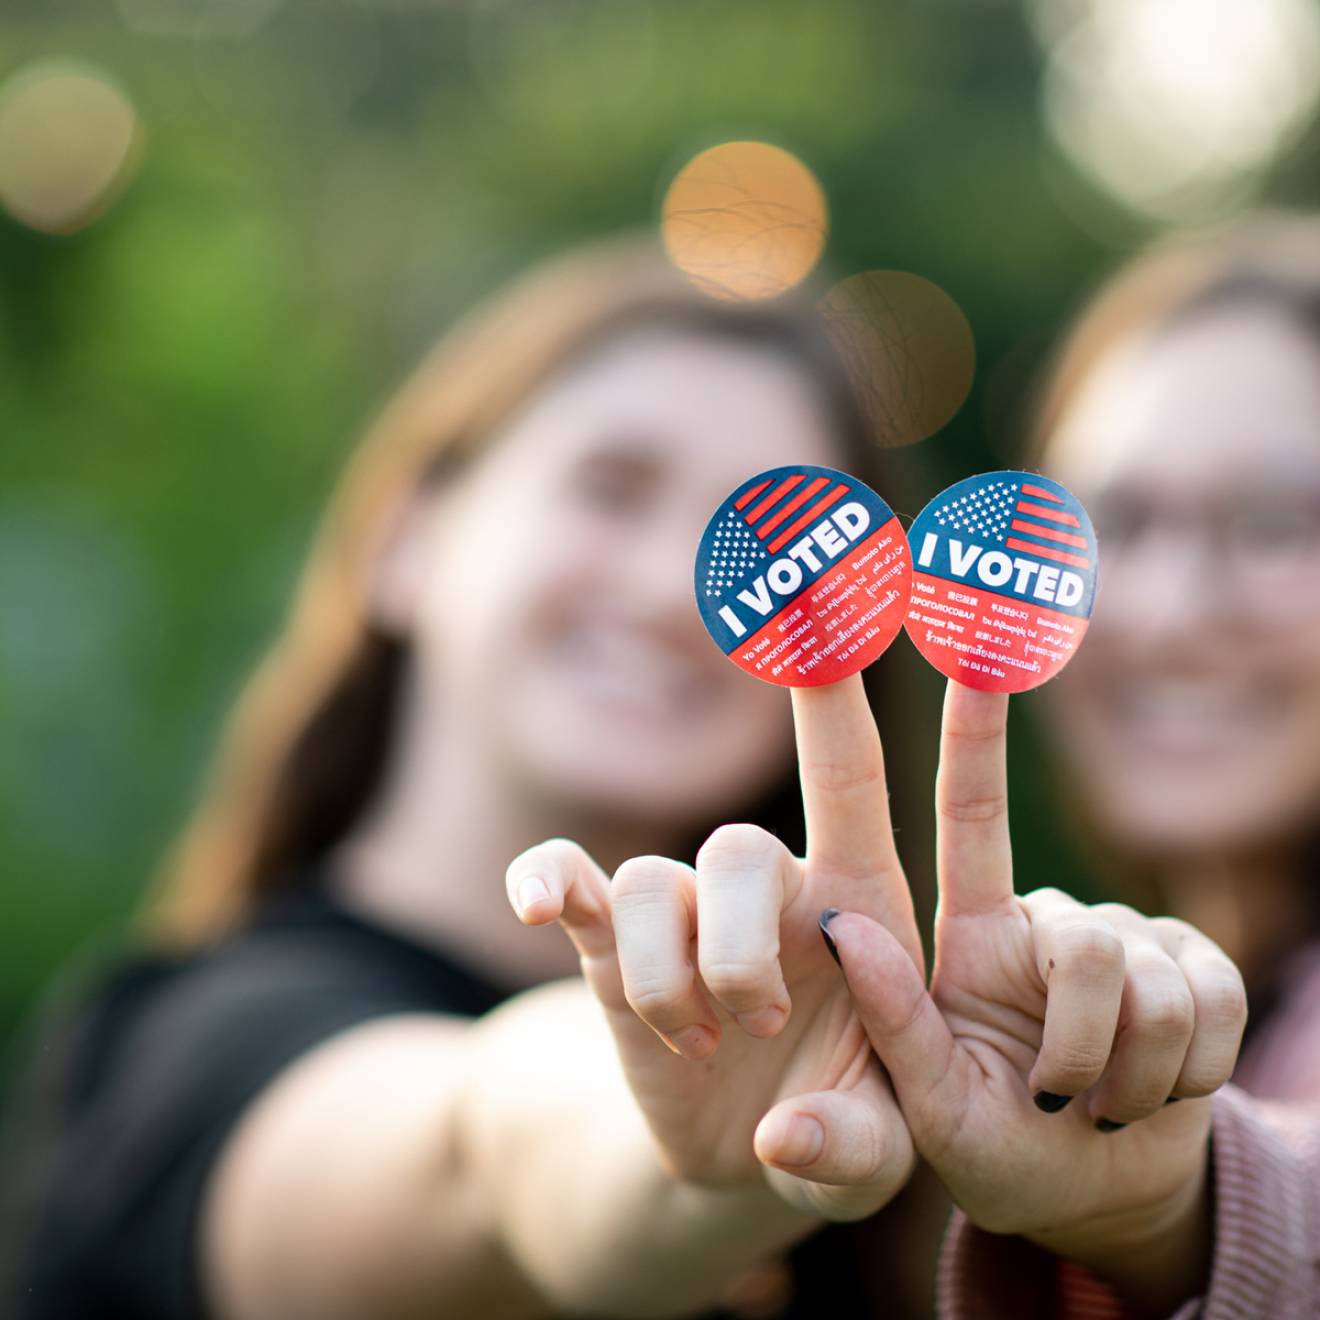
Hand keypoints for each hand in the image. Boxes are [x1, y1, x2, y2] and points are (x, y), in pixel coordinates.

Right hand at [506, 675, 920, 1220]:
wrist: (750, 1154)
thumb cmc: (844, 1129)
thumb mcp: (875, 1157)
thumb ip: (853, 1151)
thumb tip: (781, 1136)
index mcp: (857, 903)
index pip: (848, 776)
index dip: (833, 693)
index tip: (819, 596)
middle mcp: (768, 887)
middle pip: (737, 848)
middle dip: (735, 950)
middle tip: (760, 1027)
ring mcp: (684, 913)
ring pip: (651, 885)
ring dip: (663, 978)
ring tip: (695, 1046)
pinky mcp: (611, 949)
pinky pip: (570, 883)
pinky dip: (548, 881)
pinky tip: (537, 902)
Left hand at [826, 679, 1247, 1304]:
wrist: (1094, 1190)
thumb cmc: (994, 1148)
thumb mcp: (929, 1108)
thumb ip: (891, 1027)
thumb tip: (841, 924)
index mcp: (972, 934)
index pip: (971, 815)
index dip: (974, 731)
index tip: (974, 644)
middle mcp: (1045, 919)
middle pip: (1086, 945)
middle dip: (1084, 1045)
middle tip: (1061, 1100)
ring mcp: (1127, 938)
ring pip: (1156, 984)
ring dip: (1135, 1075)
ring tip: (1101, 1103)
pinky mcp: (1196, 965)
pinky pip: (1217, 1003)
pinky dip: (1189, 1075)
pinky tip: (1157, 1094)